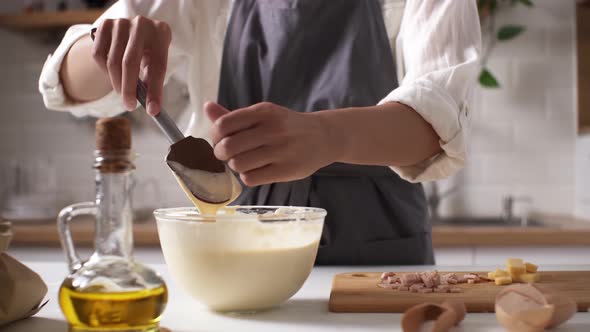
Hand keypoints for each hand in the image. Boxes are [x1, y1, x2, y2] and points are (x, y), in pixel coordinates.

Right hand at [92, 16, 170, 114]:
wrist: (136, 29)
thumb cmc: (150, 50)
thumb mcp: (156, 61)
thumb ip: (152, 79)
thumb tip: (150, 107)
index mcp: (161, 33)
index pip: (158, 66)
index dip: (155, 91)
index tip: (152, 110)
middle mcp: (141, 24)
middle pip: (130, 63)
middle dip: (129, 89)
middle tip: (130, 106)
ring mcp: (121, 23)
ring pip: (112, 61)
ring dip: (116, 83)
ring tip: (123, 91)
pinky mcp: (104, 24)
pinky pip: (99, 55)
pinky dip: (104, 71)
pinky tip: (113, 74)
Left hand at [205, 102, 337, 186]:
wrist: (323, 137)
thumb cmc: (286, 126)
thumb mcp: (264, 115)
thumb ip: (234, 115)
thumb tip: (207, 108)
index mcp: (264, 112)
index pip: (224, 125)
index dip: (215, 136)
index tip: (220, 140)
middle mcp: (272, 129)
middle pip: (227, 148)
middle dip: (222, 154)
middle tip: (228, 155)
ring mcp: (281, 151)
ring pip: (238, 165)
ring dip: (236, 166)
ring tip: (246, 162)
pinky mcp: (286, 170)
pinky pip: (251, 178)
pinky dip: (248, 176)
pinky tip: (256, 170)